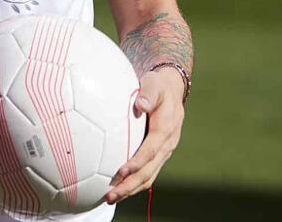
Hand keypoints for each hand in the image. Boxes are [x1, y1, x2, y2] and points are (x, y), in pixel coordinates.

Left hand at [103, 67, 184, 203]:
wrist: (171, 89)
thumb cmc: (158, 85)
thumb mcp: (154, 84)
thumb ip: (148, 94)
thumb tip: (141, 105)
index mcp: (166, 128)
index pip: (151, 149)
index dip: (137, 162)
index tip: (121, 171)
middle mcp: (167, 144)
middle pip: (149, 171)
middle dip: (130, 184)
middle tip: (110, 195)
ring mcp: (164, 152)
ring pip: (149, 177)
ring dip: (130, 189)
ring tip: (110, 198)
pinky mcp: (158, 155)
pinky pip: (148, 174)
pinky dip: (134, 184)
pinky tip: (119, 189)